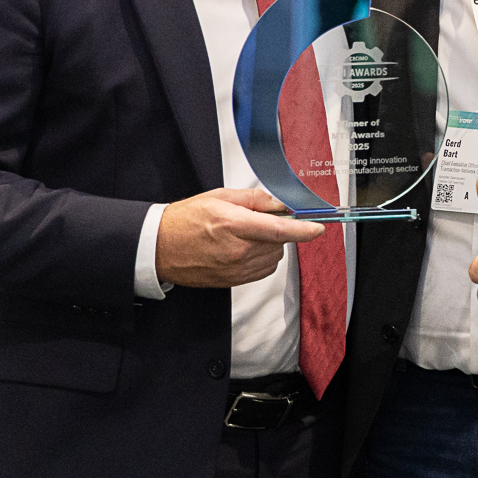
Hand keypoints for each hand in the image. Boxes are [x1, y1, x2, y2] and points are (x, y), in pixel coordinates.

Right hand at [155, 187, 320, 287]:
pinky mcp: (233, 280)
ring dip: (270, 245)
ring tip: (246, 235)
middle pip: (279, 242)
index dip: (303, 230)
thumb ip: (255, 199)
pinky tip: (245, 249)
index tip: (318, 228)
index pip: (279, 230)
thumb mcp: (220, 197)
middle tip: (258, 221)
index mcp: (233, 224)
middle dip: (278, 230)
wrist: (158, 247)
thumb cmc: (184, 220)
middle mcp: (237, 250)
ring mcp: (235, 269)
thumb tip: (280, 203)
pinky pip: (263, 270)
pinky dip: (262, 259)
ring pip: (273, 257)